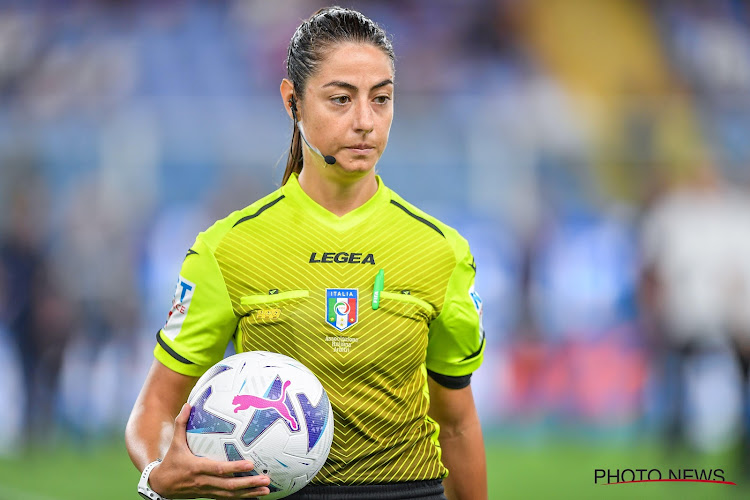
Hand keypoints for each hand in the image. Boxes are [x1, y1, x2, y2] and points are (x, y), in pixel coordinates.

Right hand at [149, 403, 270, 498]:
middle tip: (265, 480)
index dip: (234, 468)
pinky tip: (255, 495)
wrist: (161, 486)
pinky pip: (228, 498)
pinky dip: (242, 497)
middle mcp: (204, 481)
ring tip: (266, 490)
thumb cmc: (171, 462)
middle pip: (229, 485)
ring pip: (230, 495)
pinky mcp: (209, 495)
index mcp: (197, 468)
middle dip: (248, 484)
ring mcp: (208, 490)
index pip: (219, 469)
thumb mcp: (174, 443)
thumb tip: (187, 404)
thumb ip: (181, 424)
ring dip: (249, 493)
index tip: (250, 464)